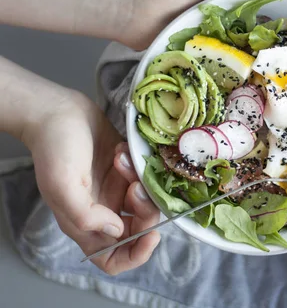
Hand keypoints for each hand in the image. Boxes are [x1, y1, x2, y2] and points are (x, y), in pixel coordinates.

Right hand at [22, 88, 160, 274]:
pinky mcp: (125, 169)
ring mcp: (115, 189)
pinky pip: (144, 177)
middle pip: (137, 229)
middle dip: (145, 212)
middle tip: (136, 186)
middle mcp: (102, 210)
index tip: (151, 235)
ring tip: (121, 161)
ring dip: (141, 184)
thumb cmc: (54, 147)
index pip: (113, 258)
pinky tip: (121, 152)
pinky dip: (139, 167)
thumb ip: (86, 216)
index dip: (135, 254)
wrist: (57, 110)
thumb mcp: (62, 186)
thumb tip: (115, 230)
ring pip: (145, 201)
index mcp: (84, 223)